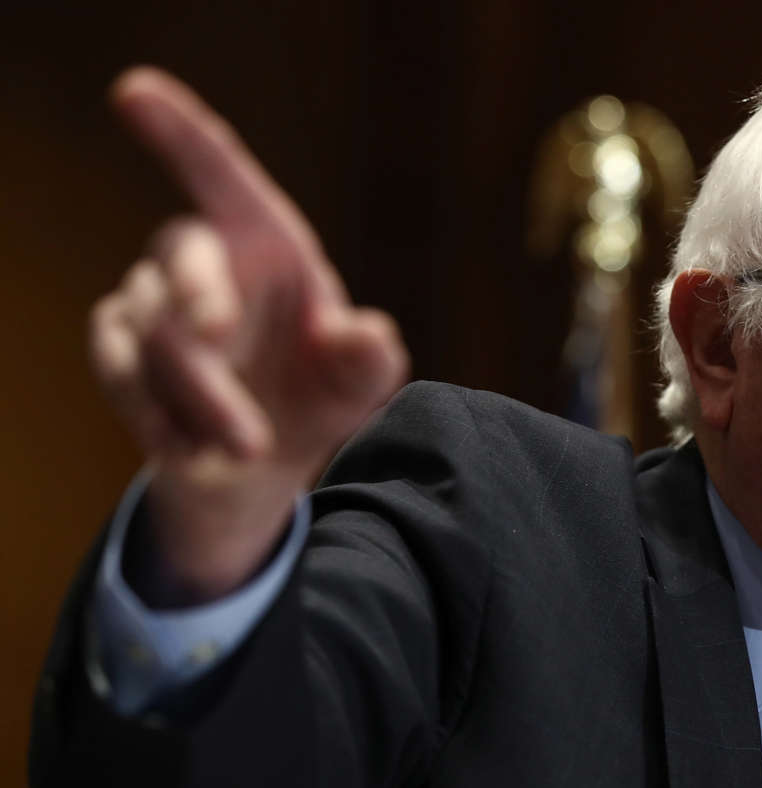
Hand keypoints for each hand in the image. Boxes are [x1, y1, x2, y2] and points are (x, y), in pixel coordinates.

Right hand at [90, 68, 408, 602]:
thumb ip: (369, 356)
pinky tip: (193, 454)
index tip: (133, 89)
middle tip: (215, 340)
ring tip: (246, 449)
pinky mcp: (124, 357)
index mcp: (264, 240)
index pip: (218, 173)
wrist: (265, 456)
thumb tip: (371, 335)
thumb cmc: (318, 389)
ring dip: (198, 395)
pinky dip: (156, 417)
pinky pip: (122, 376)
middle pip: (181, 258)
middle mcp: (202, 261)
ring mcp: (153, 308)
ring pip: (152, 333)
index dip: (178, 132)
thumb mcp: (358, 378)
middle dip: (198, 298)